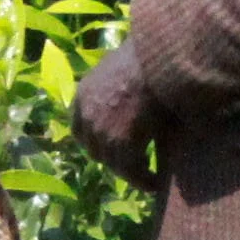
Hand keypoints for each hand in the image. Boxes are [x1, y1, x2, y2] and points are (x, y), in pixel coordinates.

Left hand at [72, 40, 159, 186]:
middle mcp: (88, 114)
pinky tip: (155, 183)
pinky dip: (143, 179)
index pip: (79, 128)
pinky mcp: (122, 142)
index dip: (94, 140)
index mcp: (84, 93)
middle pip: (95, 149)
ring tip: (147, 179)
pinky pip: (131, 170)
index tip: (108, 147)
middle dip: (112, 158)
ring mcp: (103, 130)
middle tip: (132, 164)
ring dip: (130, 173)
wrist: (161, 56)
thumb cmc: (149, 56)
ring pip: (114, 164)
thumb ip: (116, 80)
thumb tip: (127, 84)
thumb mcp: (121, 65)